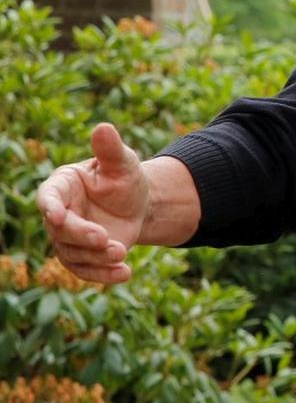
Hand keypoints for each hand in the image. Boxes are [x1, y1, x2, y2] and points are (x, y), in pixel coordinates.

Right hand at [35, 124, 148, 283]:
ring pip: (72, 253)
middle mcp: (59, 213)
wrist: (139, 205)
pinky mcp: (82, 256)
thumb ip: (110, 149)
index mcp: (62, 186)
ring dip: (96, 257)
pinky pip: (85, 270)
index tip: (57, 216)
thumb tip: (103, 127)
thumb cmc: (125, 178)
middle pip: (60, 230)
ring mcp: (68, 238)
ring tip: (122, 253)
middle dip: (82, 236)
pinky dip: (103, 275)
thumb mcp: (123, 163)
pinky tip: (125, 274)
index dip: (50, 207)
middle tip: (106, 240)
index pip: (48, 197)